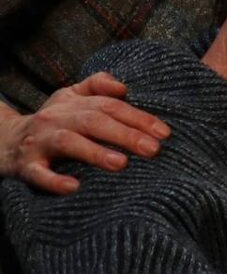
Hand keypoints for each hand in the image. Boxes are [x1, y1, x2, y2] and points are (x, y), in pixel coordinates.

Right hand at [0, 73, 170, 194]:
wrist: (3, 141)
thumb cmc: (51, 122)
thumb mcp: (70, 97)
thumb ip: (97, 85)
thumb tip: (124, 87)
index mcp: (72, 102)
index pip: (110, 106)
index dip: (138, 117)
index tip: (164, 133)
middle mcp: (56, 118)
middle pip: (94, 121)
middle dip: (126, 134)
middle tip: (153, 150)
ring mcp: (39, 142)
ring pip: (68, 143)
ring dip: (95, 152)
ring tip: (121, 164)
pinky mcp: (25, 166)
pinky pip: (39, 174)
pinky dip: (54, 181)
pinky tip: (74, 187)